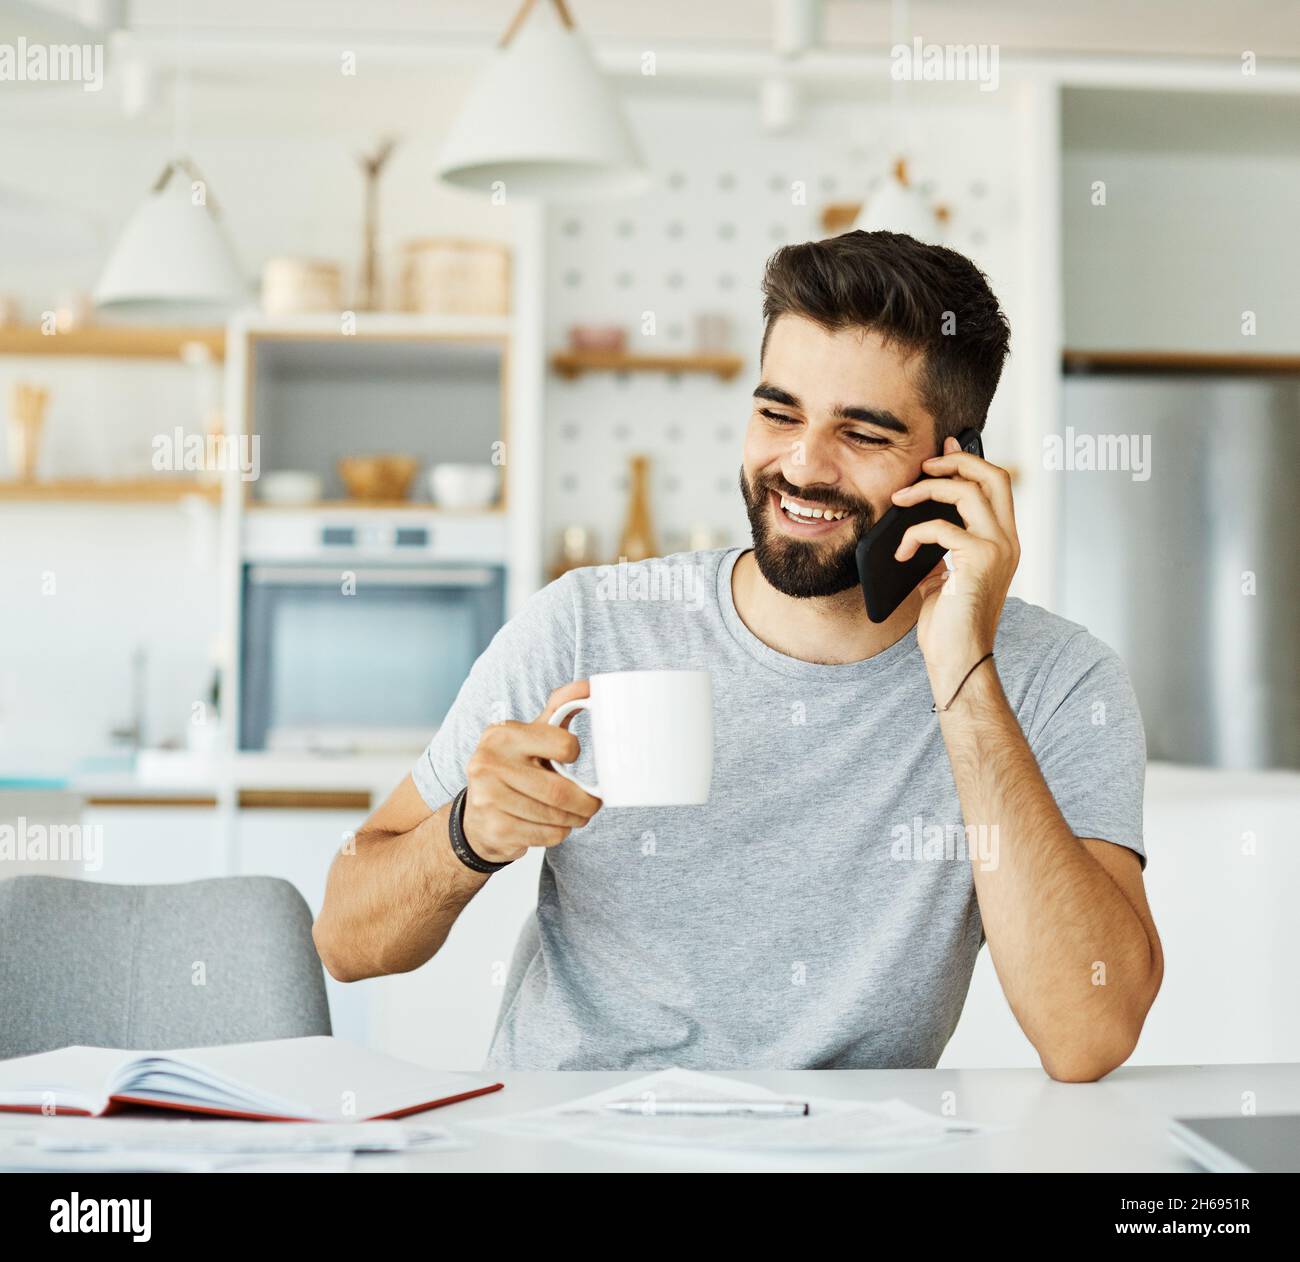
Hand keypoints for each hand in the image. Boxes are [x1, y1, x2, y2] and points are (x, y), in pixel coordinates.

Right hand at [461, 681, 603, 863]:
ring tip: (576, 815)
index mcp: (503, 735)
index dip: (575, 754)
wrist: (475, 815)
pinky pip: (546, 835)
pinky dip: (559, 833)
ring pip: (556, 816)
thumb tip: (589, 686)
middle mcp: (490, 764)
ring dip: (575, 819)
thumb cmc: (511, 769)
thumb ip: (559, 708)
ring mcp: (489, 798)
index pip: (562, 744)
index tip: (575, 761)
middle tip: (593, 804)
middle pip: (560, 790)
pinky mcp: (495, 829)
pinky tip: (552, 825)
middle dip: (586, 802)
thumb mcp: (530, 735)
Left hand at [890, 435, 1019, 702]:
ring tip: (899, 500)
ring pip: (968, 492)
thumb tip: (917, 518)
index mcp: (1004, 541)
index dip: (971, 459)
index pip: (997, 484)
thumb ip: (941, 547)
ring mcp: (998, 550)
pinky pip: (941, 528)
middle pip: (993, 475)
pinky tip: (901, 552)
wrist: (957, 660)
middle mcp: (1009, 541)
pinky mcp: (979, 562)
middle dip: (956, 460)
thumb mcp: (943, 576)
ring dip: (927, 490)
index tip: (944, 446)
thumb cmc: (948, 624)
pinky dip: (914, 534)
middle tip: (923, 463)